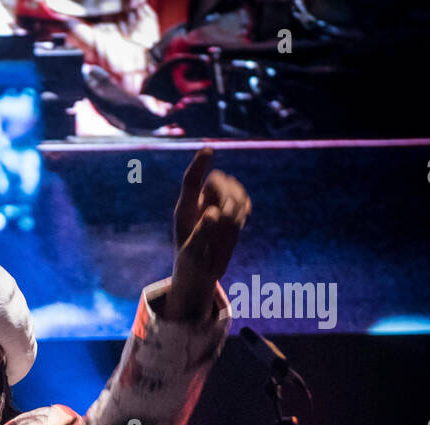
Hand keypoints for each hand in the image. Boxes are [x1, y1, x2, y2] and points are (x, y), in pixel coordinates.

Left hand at [170, 148, 250, 318]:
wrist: (201, 271)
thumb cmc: (192, 261)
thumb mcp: (193, 252)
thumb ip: (202, 233)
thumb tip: (215, 212)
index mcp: (185, 209)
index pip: (191, 181)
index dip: (199, 164)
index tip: (208, 149)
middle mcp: (201, 202)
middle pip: (218, 181)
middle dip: (227, 194)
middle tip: (230, 217)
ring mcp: (217, 204)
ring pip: (234, 191)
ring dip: (236, 206)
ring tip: (229, 230)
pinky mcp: (232, 211)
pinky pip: (244, 202)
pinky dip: (244, 210)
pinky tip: (239, 222)